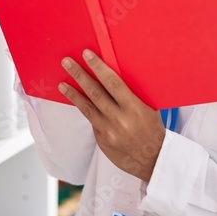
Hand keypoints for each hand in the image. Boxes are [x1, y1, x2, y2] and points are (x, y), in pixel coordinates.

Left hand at [59, 49, 165, 182]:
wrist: (154, 160)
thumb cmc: (153, 131)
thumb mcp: (148, 109)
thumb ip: (130, 96)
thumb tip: (112, 78)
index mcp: (134, 108)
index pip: (112, 83)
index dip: (98, 67)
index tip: (87, 55)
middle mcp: (119, 119)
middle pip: (94, 93)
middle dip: (79, 75)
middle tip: (67, 62)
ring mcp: (108, 132)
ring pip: (87, 108)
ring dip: (73, 94)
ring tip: (63, 84)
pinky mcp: (102, 141)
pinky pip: (92, 122)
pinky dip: (86, 111)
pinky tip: (80, 103)